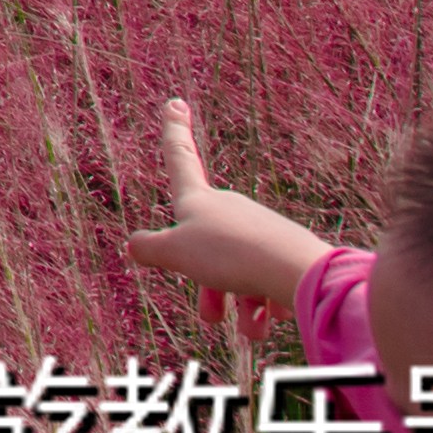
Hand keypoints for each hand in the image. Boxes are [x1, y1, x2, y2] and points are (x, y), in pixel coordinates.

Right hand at [123, 98, 336, 325]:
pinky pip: (265, 281)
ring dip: (235, 303)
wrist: (298, 272)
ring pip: (235, 270)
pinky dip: (262, 306)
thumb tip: (133, 246)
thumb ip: (148, 249)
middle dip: (204, 283)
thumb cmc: (230, 255)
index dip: (173, 131)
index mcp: (199, 199)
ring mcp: (260, 230)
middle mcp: (230, 208)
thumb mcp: (174, 253)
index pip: (180, 158)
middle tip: (210, 316)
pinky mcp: (286, 252)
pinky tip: (268, 323)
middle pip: (204, 243)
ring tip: (248, 330)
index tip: (175, 103)